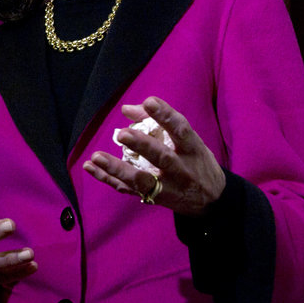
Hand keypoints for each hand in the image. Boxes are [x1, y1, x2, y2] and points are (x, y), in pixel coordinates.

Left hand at [82, 96, 225, 216]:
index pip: (181, 129)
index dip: (166, 115)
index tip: (150, 102)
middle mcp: (181, 169)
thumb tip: (127, 108)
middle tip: (122, 134)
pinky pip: (128, 189)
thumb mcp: (189, 141)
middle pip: (161, 157)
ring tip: (97, 157)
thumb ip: (158, 121)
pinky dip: (107, 178)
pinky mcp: (154, 197)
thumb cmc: (195, 161)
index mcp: (192, 149)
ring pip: (141, 179)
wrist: (212, 200)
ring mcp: (167, 186)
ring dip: (117, 168)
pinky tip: (90, 167)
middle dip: (142, 145)